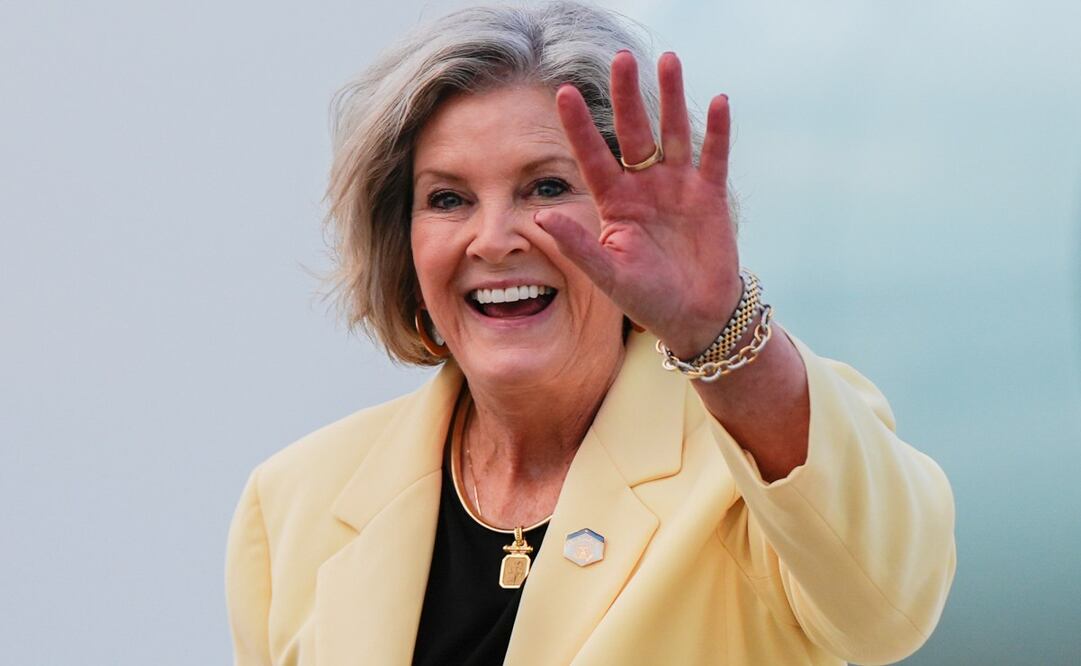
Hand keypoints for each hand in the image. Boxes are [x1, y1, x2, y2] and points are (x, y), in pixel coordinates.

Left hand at [535, 51, 741, 358]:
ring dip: (670, 98)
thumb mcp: (607, 275)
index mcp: (614, 203)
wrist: (695, 317)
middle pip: (634, 132)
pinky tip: (718, 100)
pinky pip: (712, 157)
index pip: (593, 156)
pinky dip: (716, 131)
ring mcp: (678, 188)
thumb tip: (541, 217)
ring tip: (668, 60)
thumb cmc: (646, 298)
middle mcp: (644, 187)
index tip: (563, 93)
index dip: (579, 127)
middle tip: (621, 60)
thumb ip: (577, 245)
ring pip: (672, 134)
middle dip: (627, 97)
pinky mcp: (709, 196)